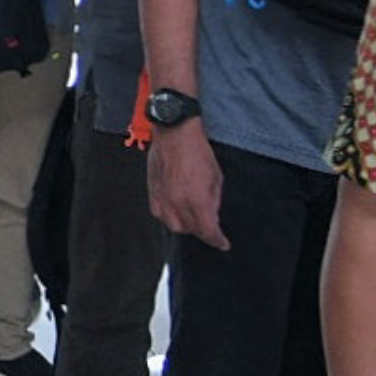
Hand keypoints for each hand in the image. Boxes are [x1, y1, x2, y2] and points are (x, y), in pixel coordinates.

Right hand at [147, 120, 230, 250]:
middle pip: (191, 230)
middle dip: (203, 231)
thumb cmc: (199, 151)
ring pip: (173, 225)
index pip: (208, 231)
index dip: (217, 240)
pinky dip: (168, 217)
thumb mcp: (216, 176)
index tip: (223, 244)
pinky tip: (176, 210)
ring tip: (193, 217)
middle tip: (210, 225)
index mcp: (197, 199)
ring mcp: (163, 197)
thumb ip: (214, 200)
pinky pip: (159, 214)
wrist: (174, 132)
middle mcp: (178, 202)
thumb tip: (212, 216)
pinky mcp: (152, 190)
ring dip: (185, 225)